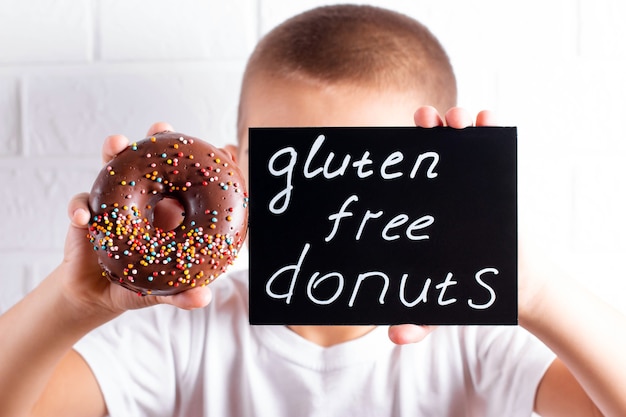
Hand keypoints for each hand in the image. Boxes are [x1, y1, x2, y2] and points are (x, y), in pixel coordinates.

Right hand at [59, 123, 213, 320]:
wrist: (96, 295)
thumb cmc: (137, 284)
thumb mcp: (160, 291)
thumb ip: (179, 294)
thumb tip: (203, 299)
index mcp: (169, 211)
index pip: (183, 181)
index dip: (196, 164)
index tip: (215, 147)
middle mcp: (143, 200)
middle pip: (149, 163)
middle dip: (154, 141)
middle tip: (160, 128)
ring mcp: (113, 202)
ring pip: (112, 170)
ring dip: (113, 154)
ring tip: (115, 144)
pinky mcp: (87, 214)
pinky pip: (81, 204)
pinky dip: (80, 209)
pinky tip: (82, 219)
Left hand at [387, 106, 496, 344]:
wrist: (508, 289)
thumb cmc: (462, 289)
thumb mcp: (436, 306)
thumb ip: (415, 322)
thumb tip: (395, 336)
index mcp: (422, 213)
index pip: (408, 180)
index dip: (399, 158)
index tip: (390, 143)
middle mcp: (444, 193)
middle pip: (433, 152)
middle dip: (428, 129)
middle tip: (423, 119)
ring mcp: (473, 184)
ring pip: (462, 144)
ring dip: (458, 122)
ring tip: (456, 119)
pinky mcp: (500, 183)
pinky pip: (494, 149)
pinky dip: (490, 128)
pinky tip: (485, 119)